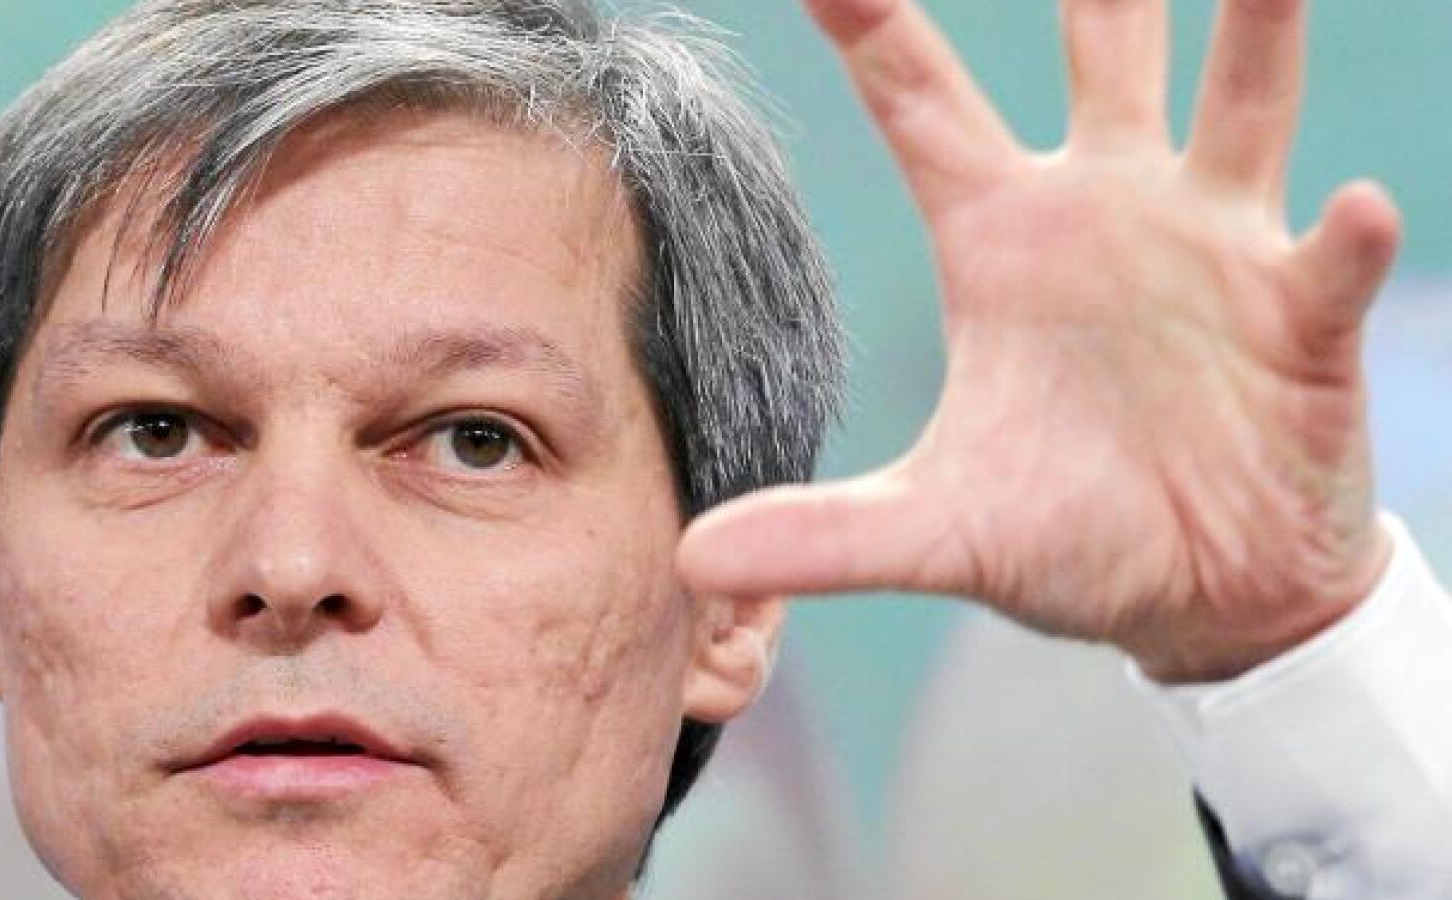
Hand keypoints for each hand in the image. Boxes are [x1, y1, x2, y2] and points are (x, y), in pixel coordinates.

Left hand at [677, 0, 1401, 681]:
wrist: (1200, 597)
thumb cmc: (1069, 538)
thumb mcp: (938, 532)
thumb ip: (827, 533)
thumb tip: (690, 558)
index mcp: (1001, 239)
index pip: (919, 99)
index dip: (871, 19)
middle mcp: (1107, 212)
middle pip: (1100, 50)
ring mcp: (1214, 247)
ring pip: (1239, 103)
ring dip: (1255, 30)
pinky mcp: (1299, 317)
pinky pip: (1326, 260)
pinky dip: (1343, 238)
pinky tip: (1354, 209)